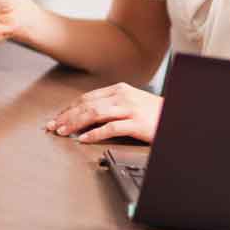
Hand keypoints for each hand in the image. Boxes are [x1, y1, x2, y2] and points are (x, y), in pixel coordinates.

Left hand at [46, 83, 161, 143]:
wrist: (177, 117)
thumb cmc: (155, 113)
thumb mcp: (132, 103)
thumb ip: (112, 106)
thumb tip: (88, 116)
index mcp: (120, 90)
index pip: (88, 98)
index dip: (70, 108)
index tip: (58, 117)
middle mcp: (123, 96)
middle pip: (87, 104)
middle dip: (66, 115)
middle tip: (52, 125)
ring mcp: (129, 109)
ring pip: (94, 114)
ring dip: (75, 123)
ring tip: (63, 131)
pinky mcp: (136, 123)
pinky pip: (110, 128)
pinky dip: (94, 133)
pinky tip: (84, 139)